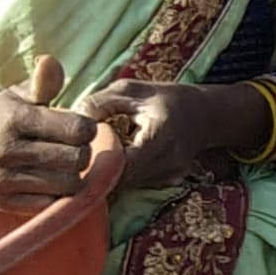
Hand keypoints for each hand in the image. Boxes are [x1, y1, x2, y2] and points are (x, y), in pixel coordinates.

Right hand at [0, 53, 95, 206]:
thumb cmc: (1, 118)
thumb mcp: (18, 95)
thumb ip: (43, 82)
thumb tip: (50, 61)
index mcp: (14, 118)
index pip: (77, 129)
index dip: (88, 128)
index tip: (81, 128)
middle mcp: (5, 149)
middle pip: (77, 159)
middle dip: (83, 152)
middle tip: (73, 148)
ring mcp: (2, 179)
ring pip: (67, 184)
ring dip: (73, 175)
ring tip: (62, 164)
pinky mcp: (1, 201)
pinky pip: (51, 203)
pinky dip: (57, 193)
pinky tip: (49, 179)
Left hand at [74, 78, 225, 192]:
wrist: (206, 114)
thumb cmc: (165, 98)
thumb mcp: (130, 89)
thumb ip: (98, 103)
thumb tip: (69, 119)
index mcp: (161, 136)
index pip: (122, 164)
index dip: (95, 163)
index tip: (74, 155)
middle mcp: (170, 161)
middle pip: (122, 179)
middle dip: (96, 171)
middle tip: (73, 161)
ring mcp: (171, 175)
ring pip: (127, 185)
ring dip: (107, 175)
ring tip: (90, 159)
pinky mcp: (168, 182)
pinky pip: (136, 184)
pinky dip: (120, 175)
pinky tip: (111, 162)